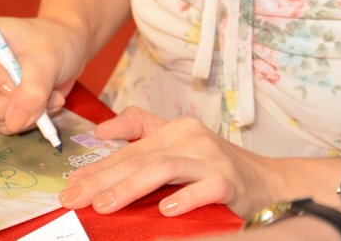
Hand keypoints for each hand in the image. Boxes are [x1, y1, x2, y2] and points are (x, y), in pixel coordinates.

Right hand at [0, 14, 84, 133]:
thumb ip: (33, 89)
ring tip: (46, 98)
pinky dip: (19, 120)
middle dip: (1, 105)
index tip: (21, 76)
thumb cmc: (53, 42)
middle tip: (36, 100)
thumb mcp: (48, 61)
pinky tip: (37, 105)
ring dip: (18, 115)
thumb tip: (14, 122)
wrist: (62, 50)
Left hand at [58, 107, 281, 218]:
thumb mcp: (179, 144)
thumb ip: (143, 132)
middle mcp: (190, 138)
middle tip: (74, 198)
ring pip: (164, 169)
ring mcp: (211, 159)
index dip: (97, 167)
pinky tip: (165, 211)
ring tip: (104, 205)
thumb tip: (102, 131)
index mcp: (174, 130)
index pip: (128, 150)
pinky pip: (206, 188)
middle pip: (138, 158)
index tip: (70, 184)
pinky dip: (185, 199)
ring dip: (130, 187)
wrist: (270, 182)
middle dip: (102, 180)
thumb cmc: (217, 167)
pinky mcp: (230, 181)